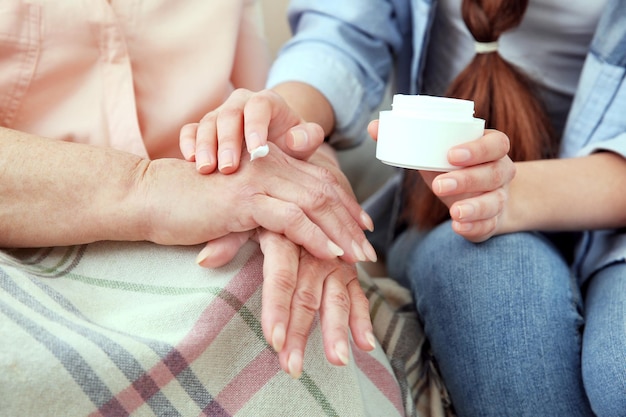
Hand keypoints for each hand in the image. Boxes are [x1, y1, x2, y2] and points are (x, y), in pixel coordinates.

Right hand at [143, 142, 375, 262]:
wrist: (147, 196)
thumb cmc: (188, 204)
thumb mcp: (234, 203)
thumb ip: (262, 208)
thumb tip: (285, 229)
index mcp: (269, 162)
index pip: (319, 179)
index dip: (345, 203)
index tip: (363, 227)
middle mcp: (268, 165)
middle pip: (324, 190)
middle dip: (350, 221)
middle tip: (369, 250)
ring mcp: (257, 180)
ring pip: (314, 202)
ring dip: (341, 232)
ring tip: (359, 257)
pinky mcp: (243, 200)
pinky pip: (290, 218)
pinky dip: (315, 236)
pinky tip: (331, 254)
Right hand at [179, 89, 325, 173]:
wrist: (272, 147)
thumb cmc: (290, 147)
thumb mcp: (303, 144)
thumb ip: (307, 139)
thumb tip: (295, 139)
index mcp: (266, 103)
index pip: (259, 107)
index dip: (256, 127)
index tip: (257, 153)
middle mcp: (240, 104)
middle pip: (229, 115)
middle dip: (228, 142)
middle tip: (229, 168)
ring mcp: (219, 114)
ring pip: (207, 123)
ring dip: (206, 146)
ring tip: (207, 169)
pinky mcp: (202, 128)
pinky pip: (190, 130)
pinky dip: (189, 143)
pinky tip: (190, 161)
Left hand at [197, 229, 376, 377]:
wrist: (309, 192)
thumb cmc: (268, 211)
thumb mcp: (245, 219)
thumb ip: (228, 240)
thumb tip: (204, 261)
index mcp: (286, 237)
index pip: (281, 276)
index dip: (277, 308)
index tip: (273, 340)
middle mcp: (314, 250)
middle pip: (307, 295)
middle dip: (301, 333)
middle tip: (293, 366)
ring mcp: (335, 262)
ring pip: (336, 299)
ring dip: (337, 331)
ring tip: (337, 362)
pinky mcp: (349, 270)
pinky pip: (358, 295)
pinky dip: (363, 320)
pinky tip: (365, 345)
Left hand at [369, 122, 514, 241]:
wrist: (477, 196)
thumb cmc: (452, 167)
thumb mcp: (434, 152)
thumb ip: (406, 139)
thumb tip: (374, 127)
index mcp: (490, 148)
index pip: (497, 143)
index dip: (478, 149)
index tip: (452, 155)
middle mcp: (500, 172)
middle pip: (495, 172)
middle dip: (467, 179)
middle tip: (439, 185)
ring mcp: (498, 197)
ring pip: (494, 201)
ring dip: (474, 207)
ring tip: (455, 212)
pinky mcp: (491, 221)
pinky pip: (488, 225)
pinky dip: (474, 227)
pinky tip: (458, 227)